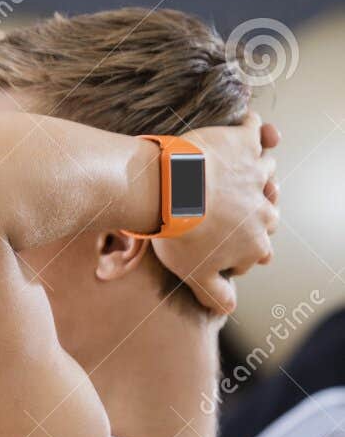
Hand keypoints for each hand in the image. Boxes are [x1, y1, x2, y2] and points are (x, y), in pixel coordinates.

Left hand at [152, 112, 278, 316]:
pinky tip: (246, 127)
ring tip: (242, 175)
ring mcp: (255, 175)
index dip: (238, 255)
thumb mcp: (195, 276)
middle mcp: (263, 209)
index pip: (256, 254)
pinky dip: (254, 129)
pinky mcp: (243, 145)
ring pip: (267, 174)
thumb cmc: (180, 237)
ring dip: (258, 176)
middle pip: (267, 215)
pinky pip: (255, 131)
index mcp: (254, 244)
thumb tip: (229, 309)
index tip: (219, 252)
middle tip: (233, 214)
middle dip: (253, 218)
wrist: (170, 192)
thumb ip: (215, 294)